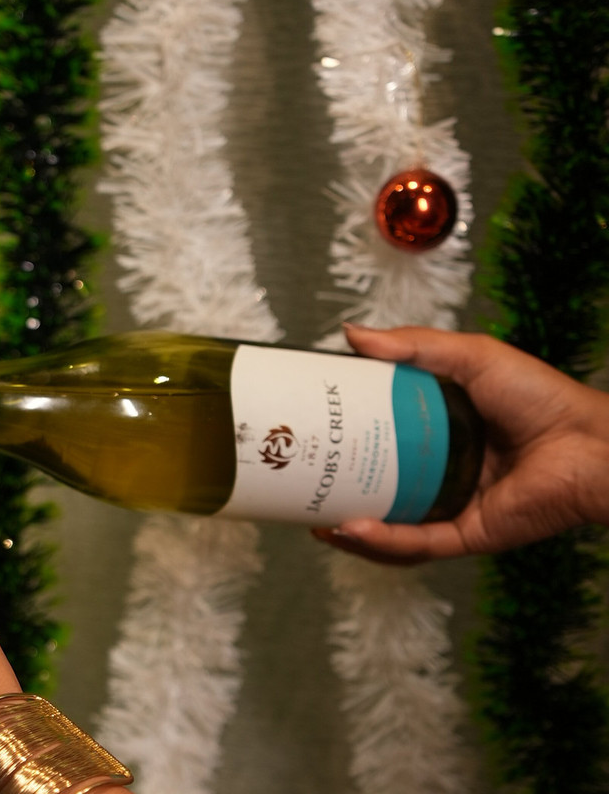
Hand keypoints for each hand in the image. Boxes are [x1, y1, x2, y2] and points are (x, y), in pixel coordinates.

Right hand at [312, 325, 608, 563]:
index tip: (309, 430)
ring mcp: (451, 507)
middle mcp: (441, 473)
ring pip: (390, 527)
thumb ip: (412, 345)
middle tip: (301, 482)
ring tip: (316, 521)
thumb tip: (352, 335)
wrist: (591, 444)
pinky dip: (381, 541)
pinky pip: (416, 544)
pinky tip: (350, 530)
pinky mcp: (466, 535)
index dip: (343, 438)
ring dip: (351, 529)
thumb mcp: (470, 356)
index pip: (379, 438)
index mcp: (439, 433)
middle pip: (378, 487)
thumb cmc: (542, 397)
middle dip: (337, 492)